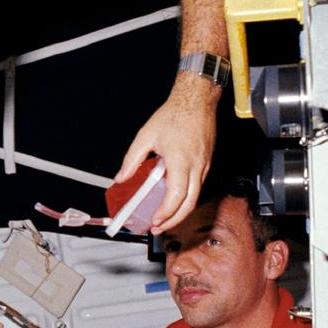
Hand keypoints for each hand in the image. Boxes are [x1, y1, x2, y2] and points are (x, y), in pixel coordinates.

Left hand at [114, 80, 216, 234]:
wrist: (197, 100)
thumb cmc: (175, 115)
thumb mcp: (146, 136)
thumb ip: (132, 160)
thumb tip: (121, 178)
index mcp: (181, 161)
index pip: (176, 196)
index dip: (166, 212)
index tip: (155, 220)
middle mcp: (196, 166)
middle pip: (189, 204)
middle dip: (173, 220)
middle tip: (158, 228)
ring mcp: (204, 166)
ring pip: (195, 197)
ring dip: (180, 211)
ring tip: (162, 218)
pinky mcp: (206, 163)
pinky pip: (197, 186)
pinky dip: (185, 198)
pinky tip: (172, 199)